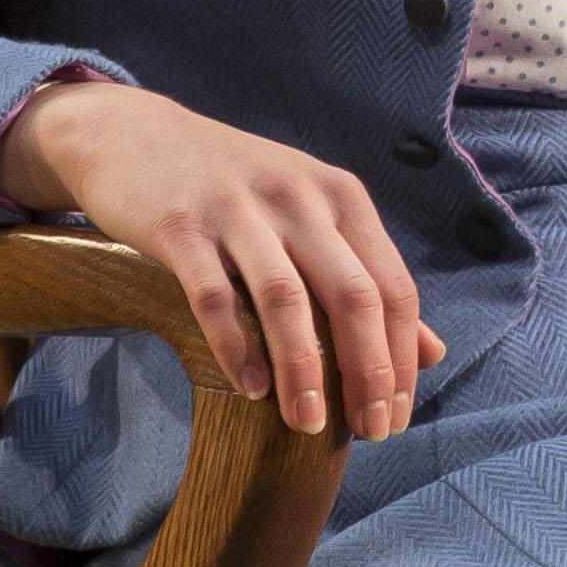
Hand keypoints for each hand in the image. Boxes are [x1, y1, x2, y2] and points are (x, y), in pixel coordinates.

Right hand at [0, 80, 441, 439]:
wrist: (134, 134)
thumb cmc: (234, 189)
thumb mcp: (310, 217)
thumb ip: (367, 278)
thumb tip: (432, 352)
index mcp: (342, 197)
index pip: (393, 287)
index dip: (402, 357)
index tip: (398, 416)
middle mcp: (299, 198)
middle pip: (353, 295)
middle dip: (369, 372)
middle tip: (371, 432)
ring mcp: (239, 210)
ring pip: (286, 299)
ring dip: (305, 369)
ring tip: (309, 425)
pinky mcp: (180, 226)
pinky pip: (215, 296)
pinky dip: (237, 347)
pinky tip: (251, 390)